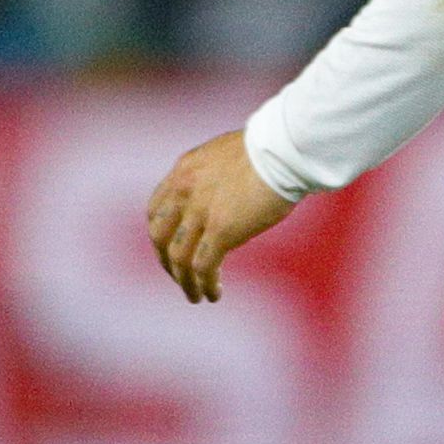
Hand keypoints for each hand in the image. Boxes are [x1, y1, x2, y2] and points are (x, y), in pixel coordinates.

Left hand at [146, 129, 296, 303]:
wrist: (287, 147)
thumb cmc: (273, 147)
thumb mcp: (228, 155)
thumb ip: (214, 176)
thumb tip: (222, 197)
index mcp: (184, 170)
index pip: (156, 210)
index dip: (160, 234)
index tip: (172, 248)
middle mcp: (185, 190)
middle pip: (160, 237)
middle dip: (167, 261)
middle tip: (181, 276)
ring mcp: (201, 211)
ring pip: (178, 259)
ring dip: (185, 282)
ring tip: (196, 296)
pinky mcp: (221, 230)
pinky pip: (203, 267)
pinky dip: (205, 285)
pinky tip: (214, 294)